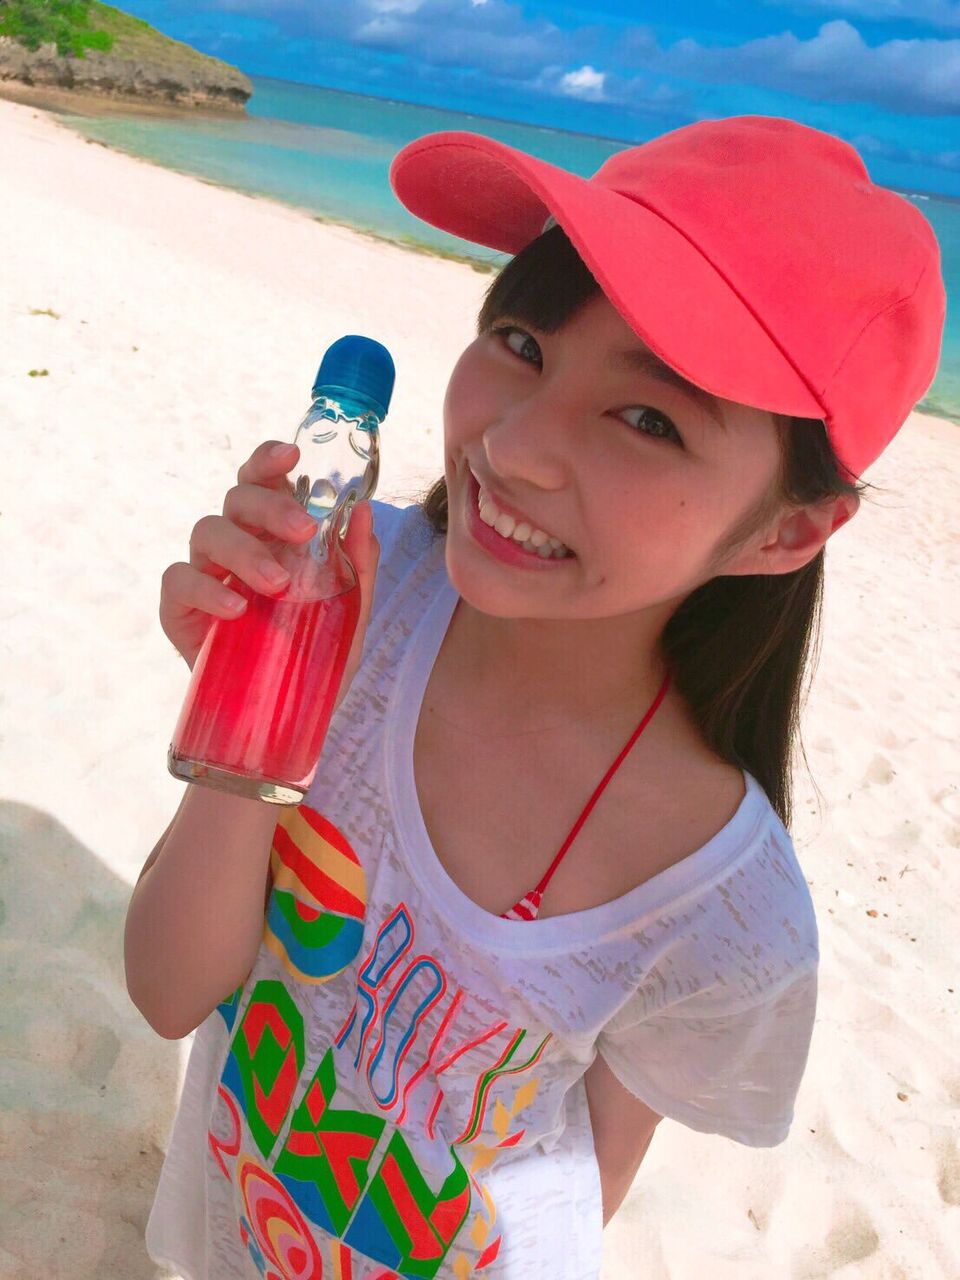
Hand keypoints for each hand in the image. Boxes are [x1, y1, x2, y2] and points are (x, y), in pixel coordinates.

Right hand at [160, 441, 380, 683]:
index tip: (293, 454)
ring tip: (278, 586)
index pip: (264, 480)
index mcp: (274, 534)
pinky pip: (179, 580)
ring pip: (207, 530)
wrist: (290, 715)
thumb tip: (365, 511)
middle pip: (237, 497)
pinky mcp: (180, 609)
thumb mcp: (351, 611)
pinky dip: (206, 589)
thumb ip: (359, 563)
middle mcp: (237, 544)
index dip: (270, 458)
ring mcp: (206, 573)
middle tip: (303, 531)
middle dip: (270, 506)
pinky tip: (236, 610)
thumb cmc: (317, 655)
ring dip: (245, 550)